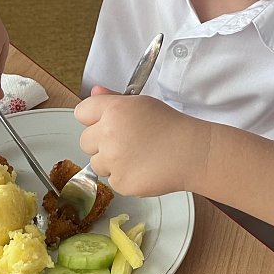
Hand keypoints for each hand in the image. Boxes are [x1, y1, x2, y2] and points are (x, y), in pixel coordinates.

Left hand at [73, 88, 209, 196]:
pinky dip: (124, 177)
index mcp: (113, 110)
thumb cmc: (171, 126)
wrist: (191, 152)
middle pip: (85, 141)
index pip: (82, 112)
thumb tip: (95, 92)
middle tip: (125, 141)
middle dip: (100, 143)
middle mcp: (108, 134)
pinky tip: (143, 168)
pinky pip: (112, 180)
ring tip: (137, 156)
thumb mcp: (142, 103)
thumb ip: (113, 99)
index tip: (104, 123)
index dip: (93, 118)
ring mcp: (113, 160)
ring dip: (111, 162)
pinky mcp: (120, 182)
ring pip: (97, 163)